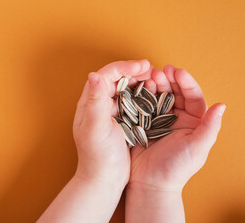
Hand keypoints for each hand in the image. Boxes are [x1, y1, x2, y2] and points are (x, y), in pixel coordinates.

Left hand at [73, 59, 150, 187]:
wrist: (104, 179)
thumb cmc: (98, 156)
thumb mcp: (96, 129)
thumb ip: (95, 102)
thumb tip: (94, 75)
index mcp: (90, 102)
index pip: (106, 75)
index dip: (124, 67)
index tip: (142, 66)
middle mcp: (98, 103)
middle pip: (117, 78)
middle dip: (134, 71)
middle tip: (151, 71)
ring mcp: (110, 111)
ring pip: (125, 88)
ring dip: (139, 81)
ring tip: (155, 79)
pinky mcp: (121, 120)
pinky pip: (132, 101)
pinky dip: (143, 95)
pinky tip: (154, 95)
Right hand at [129, 65, 225, 191]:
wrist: (150, 183)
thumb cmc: (177, 168)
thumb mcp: (197, 147)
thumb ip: (210, 127)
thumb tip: (221, 105)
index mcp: (193, 122)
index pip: (193, 97)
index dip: (186, 83)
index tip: (177, 71)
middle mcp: (177, 118)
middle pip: (175, 93)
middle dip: (168, 80)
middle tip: (160, 71)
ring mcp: (159, 119)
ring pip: (159, 96)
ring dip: (155, 85)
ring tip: (149, 77)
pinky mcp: (143, 123)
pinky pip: (144, 105)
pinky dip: (142, 95)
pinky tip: (139, 87)